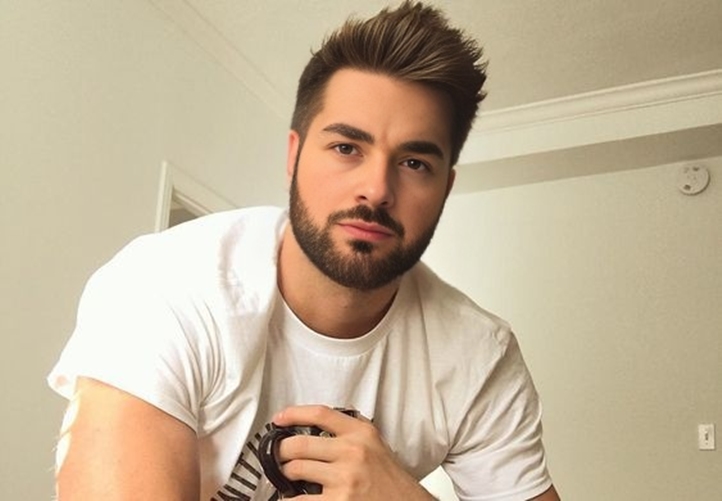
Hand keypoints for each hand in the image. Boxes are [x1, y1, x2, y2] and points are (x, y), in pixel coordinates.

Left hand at [273, 405, 434, 499]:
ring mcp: (345, 478)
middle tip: (277, 456)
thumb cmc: (390, 479)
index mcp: (361, 434)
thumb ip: (351, 431)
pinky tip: (290, 498)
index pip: (320, 414)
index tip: (279, 419)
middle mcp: (352, 452)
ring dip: (284, 475)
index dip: (293, 413)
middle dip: (280, 452)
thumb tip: (318, 423)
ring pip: (295, 470)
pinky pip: (300, 500)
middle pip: (299, 444)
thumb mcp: (376, 444)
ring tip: (285, 478)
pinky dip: (289, 499)